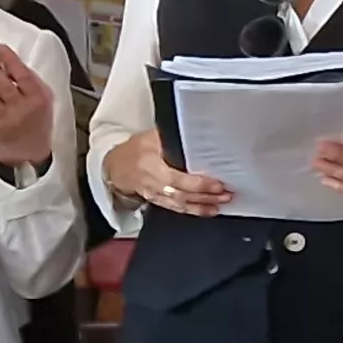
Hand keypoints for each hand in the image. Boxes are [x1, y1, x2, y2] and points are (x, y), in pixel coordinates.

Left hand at [0, 45, 57, 167]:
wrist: (32, 149)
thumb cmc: (38, 118)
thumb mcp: (43, 97)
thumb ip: (28, 80)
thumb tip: (4, 60)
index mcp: (38, 97)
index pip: (23, 75)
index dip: (10, 60)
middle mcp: (22, 108)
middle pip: (1, 85)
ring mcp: (6, 119)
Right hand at [104, 128, 231, 216]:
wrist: (115, 166)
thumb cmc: (137, 148)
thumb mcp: (150, 137)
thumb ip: (169, 137)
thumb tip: (197, 132)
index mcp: (149, 161)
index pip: (175, 176)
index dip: (197, 182)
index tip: (217, 182)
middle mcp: (151, 179)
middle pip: (180, 192)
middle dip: (205, 195)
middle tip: (226, 193)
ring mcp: (153, 192)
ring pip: (179, 202)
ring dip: (203, 204)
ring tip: (223, 202)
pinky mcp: (155, 200)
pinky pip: (175, 208)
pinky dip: (193, 210)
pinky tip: (209, 210)